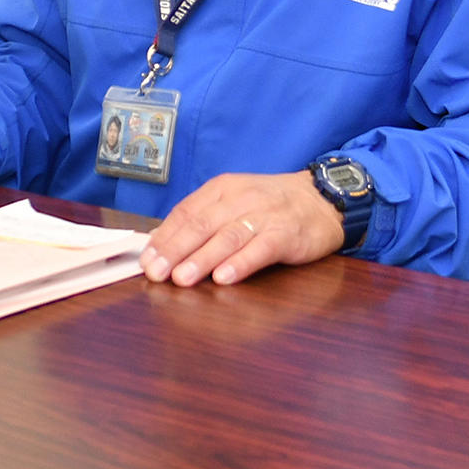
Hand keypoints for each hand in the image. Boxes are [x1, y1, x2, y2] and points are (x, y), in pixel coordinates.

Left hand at [140, 170, 343, 286]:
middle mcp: (241, 199)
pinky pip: (260, 249)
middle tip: (155, 272)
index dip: (164, 237)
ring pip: (227, 237)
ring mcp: (265, 215)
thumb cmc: (271, 206)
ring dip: (202, 259)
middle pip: (202, 225)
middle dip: (175, 250)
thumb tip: (160, 240)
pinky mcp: (286, 233)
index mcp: (223, 189)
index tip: (145, 260)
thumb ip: (200, 220)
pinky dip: (240, 263)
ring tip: (182, 278)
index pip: (186, 212)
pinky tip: (223, 278)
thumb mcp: (234, 203)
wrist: (322, 199)